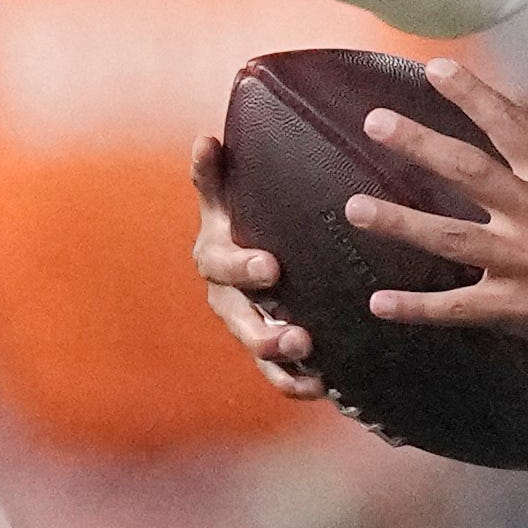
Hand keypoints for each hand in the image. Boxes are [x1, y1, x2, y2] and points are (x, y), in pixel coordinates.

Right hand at [190, 133, 325, 399]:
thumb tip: (205, 139)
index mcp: (216, 253)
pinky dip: (296, 383)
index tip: (271, 267)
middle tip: (296, 334)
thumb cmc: (249, 212)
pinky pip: (278, 375)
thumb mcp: (232, 194)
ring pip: (257, 347)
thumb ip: (216, 175)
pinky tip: (322, 388)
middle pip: (239, 317)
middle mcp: (227, 294)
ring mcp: (248, 323)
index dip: (242, 265)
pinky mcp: (271, 350)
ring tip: (308, 357)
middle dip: (264, 329)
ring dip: (280, 358)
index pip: (221, 261)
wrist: (263, 252)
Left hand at [342, 50, 527, 395]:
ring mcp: (523, 266)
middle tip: (374, 123)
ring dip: (398, 222)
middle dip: (417, 145)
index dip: (470, 95)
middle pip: (465, 173)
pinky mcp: (520, 310)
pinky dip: (418, 309)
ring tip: (354, 207)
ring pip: (447, 239)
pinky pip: (459, 308)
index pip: (508, 126)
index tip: (434, 70)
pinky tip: (381, 303)